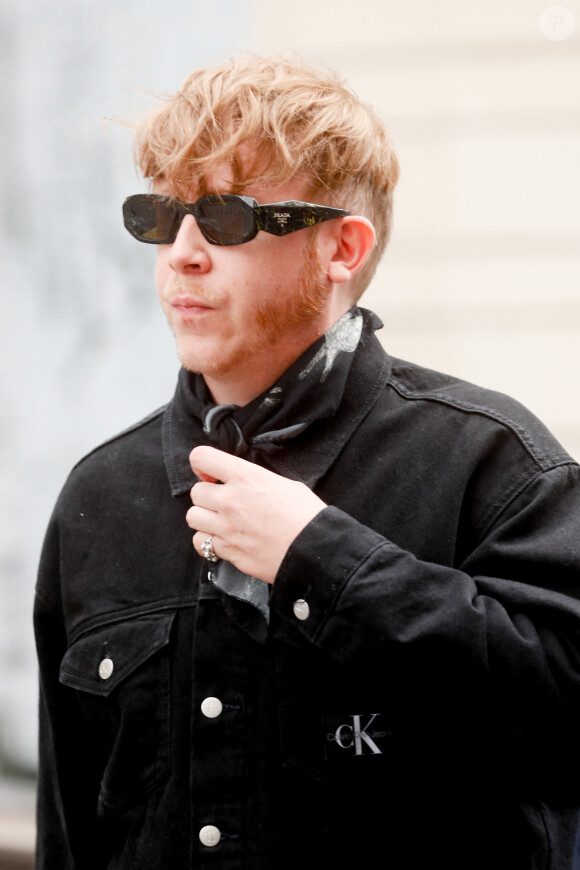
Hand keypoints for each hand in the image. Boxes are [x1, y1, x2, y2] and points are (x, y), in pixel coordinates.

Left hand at [186, 445, 325, 583]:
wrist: (315, 549)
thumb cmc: (307, 516)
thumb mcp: (286, 484)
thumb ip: (259, 481)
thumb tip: (248, 484)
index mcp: (245, 476)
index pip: (202, 457)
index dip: (201, 464)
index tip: (210, 474)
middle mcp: (230, 500)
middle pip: (195, 492)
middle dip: (206, 496)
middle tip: (222, 501)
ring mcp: (226, 527)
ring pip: (192, 517)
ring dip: (204, 518)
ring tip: (219, 521)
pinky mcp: (228, 551)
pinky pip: (200, 543)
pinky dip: (206, 541)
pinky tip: (221, 539)